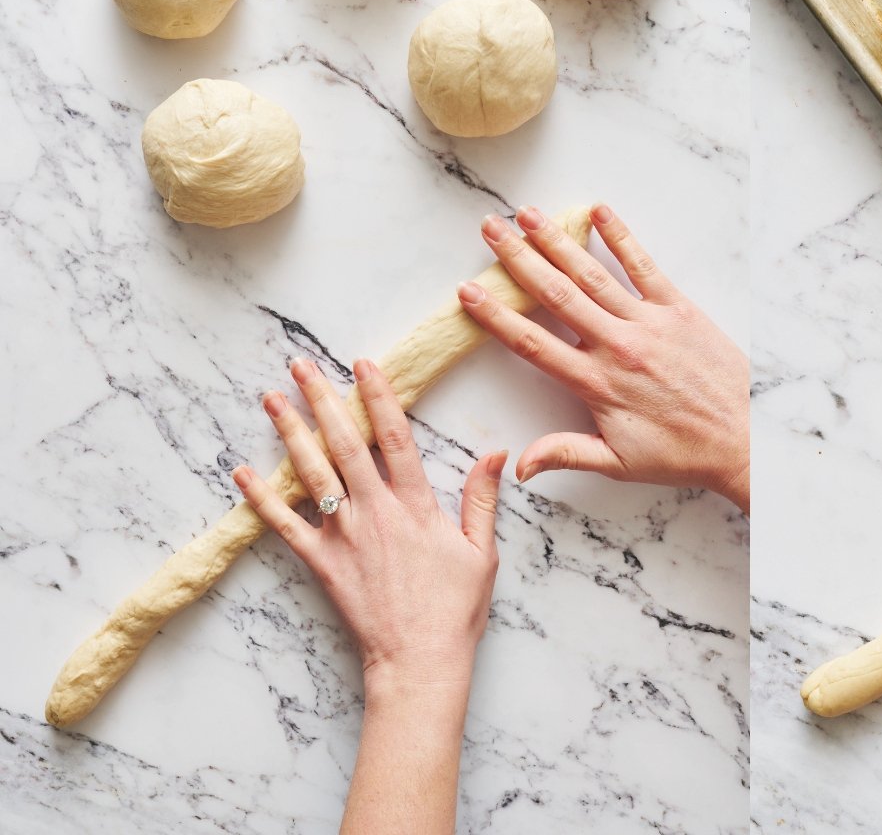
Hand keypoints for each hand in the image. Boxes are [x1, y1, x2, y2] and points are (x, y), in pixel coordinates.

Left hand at [233, 357, 503, 684]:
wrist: (418, 661)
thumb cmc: (454, 610)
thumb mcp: (481, 552)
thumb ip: (481, 500)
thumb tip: (493, 454)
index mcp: (416, 506)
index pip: (395, 437)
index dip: (378, 396)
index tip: (363, 364)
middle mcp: (375, 512)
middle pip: (344, 443)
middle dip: (322, 400)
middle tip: (300, 366)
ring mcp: (344, 536)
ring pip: (312, 473)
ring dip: (291, 432)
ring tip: (272, 399)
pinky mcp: (321, 562)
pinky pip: (285, 524)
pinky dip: (262, 497)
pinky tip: (243, 471)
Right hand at [457, 203, 748, 512]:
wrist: (743, 439)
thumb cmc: (681, 453)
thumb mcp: (618, 464)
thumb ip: (565, 454)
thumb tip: (518, 464)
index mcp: (596, 384)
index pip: (533, 344)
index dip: (496, 316)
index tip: (468, 292)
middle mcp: (617, 346)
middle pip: (556, 296)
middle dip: (519, 260)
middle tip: (490, 230)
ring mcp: (648, 323)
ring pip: (593, 275)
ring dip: (558, 241)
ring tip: (529, 214)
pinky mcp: (679, 309)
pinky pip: (645, 267)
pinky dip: (622, 238)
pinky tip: (600, 212)